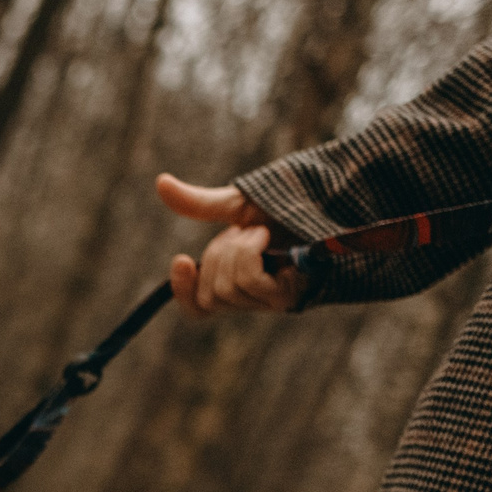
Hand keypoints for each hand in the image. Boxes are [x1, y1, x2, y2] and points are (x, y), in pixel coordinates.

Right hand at [158, 174, 302, 315]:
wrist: (330, 199)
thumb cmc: (290, 204)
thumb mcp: (238, 204)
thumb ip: (200, 204)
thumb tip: (160, 183)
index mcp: (237, 282)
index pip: (199, 308)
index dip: (183, 292)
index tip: (180, 259)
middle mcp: (253, 297)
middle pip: (209, 295)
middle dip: (216, 257)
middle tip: (246, 232)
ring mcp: (270, 300)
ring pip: (226, 289)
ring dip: (236, 251)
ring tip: (260, 232)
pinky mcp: (287, 295)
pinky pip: (248, 282)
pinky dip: (248, 255)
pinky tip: (263, 238)